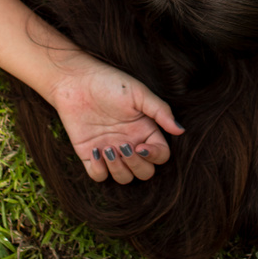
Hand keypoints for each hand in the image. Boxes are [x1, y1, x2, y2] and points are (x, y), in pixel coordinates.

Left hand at [47, 56, 184, 183]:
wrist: (76, 80)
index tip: (141, 146)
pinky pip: (99, 176)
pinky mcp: (90, 155)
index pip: (160, 156)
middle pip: (144, 172)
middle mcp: (130, 143)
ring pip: (124, 177)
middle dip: (136, 165)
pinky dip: (99, 170)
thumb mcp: (139, 93)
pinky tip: (96, 151)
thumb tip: (181, 130)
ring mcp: (110, 151)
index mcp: (145, 130)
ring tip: (108, 148)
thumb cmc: (109, 82)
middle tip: (123, 146)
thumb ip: (160, 111)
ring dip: (118, 169)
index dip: (155, 156)